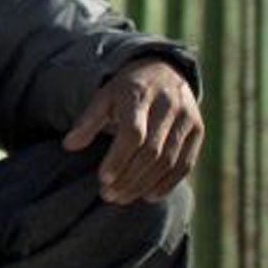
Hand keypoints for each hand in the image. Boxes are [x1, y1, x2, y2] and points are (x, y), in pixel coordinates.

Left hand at [62, 59, 203, 204]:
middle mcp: (168, 106)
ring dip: (145, 184)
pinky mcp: (198, 130)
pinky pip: (186, 162)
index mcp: (139, 95)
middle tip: (108, 195)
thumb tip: (69, 145)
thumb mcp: (104, 96)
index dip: (119, 158)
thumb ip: (88, 121)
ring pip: (169, 160)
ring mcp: (186, 119)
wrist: (166, 70)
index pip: (133, 133)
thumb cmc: (127, 89)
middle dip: (129, 177)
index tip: (103, 178)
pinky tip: (149, 195)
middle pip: (151, 151)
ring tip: (122, 198)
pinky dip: (168, 183)